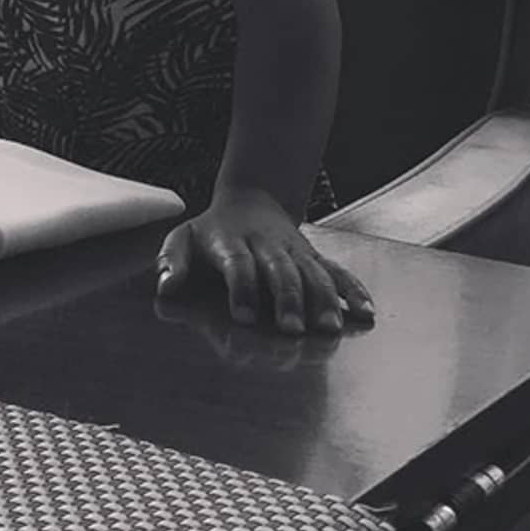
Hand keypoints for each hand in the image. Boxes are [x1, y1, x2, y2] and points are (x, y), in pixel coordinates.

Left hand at [155, 188, 373, 335]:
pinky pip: (337, 271)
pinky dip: (353, 289)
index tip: (244, 317)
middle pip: (280, 270)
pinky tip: (365, 313)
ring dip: (322, 300)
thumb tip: (164, 287)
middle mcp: (267, 245)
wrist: (251, 200)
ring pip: (312, 272)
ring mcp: (294, 250)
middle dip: (287, 299)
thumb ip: (171, 262)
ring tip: (328, 328)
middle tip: (290, 330)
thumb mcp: (183, 239)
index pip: (238, 265)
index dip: (242, 288)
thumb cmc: (211, 231)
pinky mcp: (314, 256)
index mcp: (231, 242)